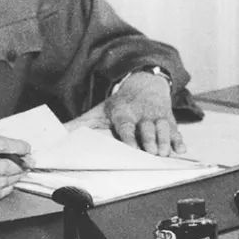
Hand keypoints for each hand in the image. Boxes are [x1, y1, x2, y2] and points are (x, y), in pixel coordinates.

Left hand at [69, 72, 185, 155]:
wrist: (145, 83)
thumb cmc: (121, 104)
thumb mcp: (101, 111)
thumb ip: (80, 124)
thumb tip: (57, 135)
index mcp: (123, 112)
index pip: (126, 125)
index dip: (128, 136)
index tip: (131, 147)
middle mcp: (141, 113)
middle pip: (147, 128)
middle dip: (150, 140)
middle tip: (152, 154)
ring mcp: (156, 115)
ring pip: (162, 128)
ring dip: (164, 141)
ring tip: (165, 154)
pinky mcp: (169, 118)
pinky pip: (175, 129)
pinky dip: (179, 140)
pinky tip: (181, 150)